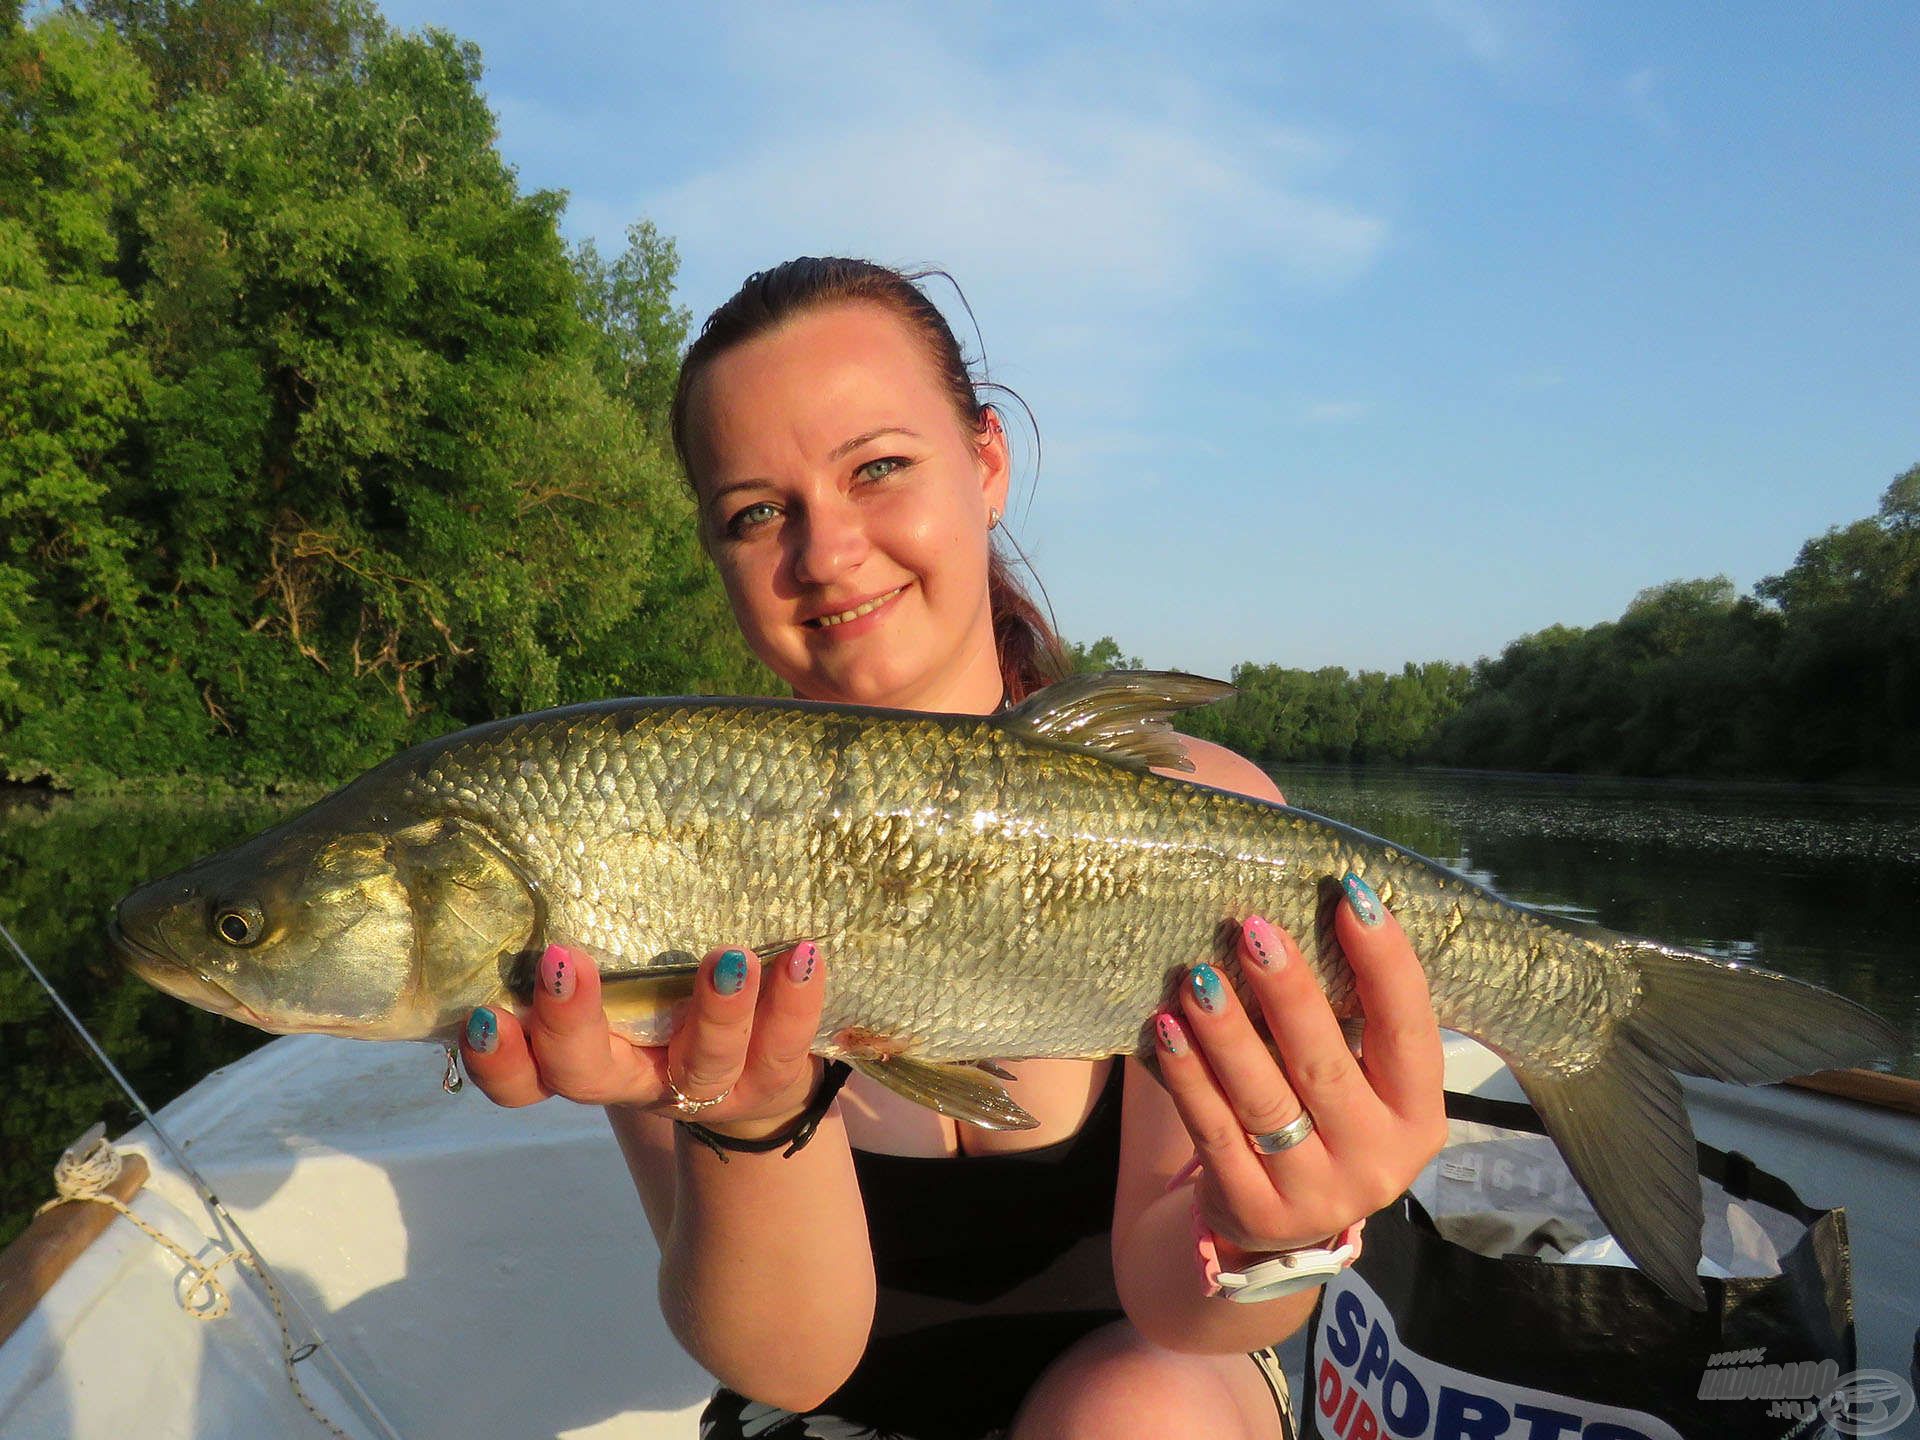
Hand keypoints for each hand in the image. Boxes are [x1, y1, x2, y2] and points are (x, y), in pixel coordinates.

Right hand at [459, 942, 828, 1135]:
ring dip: (715, 1010)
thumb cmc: (666, 1002)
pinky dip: (794, 1000)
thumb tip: (562, 836)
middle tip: (564, 960)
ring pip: (703, 1061)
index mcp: (586, 1057)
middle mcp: (636, 1079)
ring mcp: (705, 1085)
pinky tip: (805, 953)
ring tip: (729, 958)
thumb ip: (595, 934)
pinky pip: (783, 1045)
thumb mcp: (624, 982)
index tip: (484, 1013)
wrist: (760, 1076)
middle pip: (587, 1074)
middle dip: (572, 1022)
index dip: (498, 1058)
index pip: (522, 1076)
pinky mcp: (769, 1078)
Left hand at [1154, 876, 1447, 1254]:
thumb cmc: (1322, 1123)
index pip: (1408, 1029)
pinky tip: (1168, 1028)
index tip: (1352, 894)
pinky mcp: (1254, 1210)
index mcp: (1417, 1116)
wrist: (1278, 1233)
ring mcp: (1316, 1193)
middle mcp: (1378, 1161)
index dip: (1385, 961)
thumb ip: (1348, 1018)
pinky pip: (1213, 1133)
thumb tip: (1319, 904)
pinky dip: (1188, 1078)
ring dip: (1227, 1033)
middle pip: (1326, 1065)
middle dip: (1288, 992)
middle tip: (1252, 928)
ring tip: (1196, 976)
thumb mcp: (1359, 1085)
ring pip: (1265, 1102)